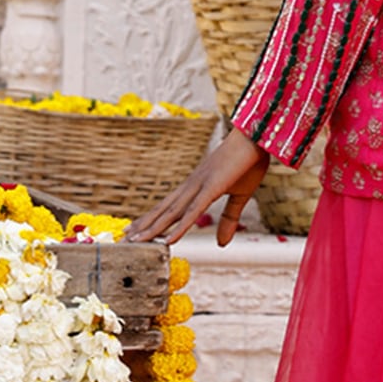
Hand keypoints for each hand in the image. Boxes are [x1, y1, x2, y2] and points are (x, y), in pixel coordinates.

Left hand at [125, 127, 269, 245]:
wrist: (258, 137)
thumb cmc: (249, 162)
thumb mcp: (240, 196)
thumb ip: (229, 219)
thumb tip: (222, 244)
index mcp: (196, 186)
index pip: (169, 206)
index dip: (152, 219)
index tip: (136, 230)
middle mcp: (192, 186)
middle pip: (163, 210)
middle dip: (144, 226)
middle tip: (124, 239)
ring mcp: (199, 186)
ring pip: (171, 213)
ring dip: (153, 228)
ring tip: (135, 241)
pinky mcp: (211, 188)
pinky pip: (193, 212)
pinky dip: (179, 227)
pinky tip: (168, 240)